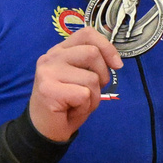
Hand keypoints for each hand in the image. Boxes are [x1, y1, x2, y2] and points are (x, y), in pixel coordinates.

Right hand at [28, 27, 122, 142]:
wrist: (45, 128)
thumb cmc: (68, 103)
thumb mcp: (83, 77)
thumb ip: (92, 63)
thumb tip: (116, 61)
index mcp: (60, 50)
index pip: (87, 34)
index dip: (107, 47)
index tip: (117, 65)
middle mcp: (51, 56)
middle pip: (92, 53)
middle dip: (103, 75)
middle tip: (92, 90)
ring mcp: (47, 72)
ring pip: (91, 78)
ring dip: (94, 96)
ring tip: (79, 102)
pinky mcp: (48, 89)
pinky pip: (84, 95)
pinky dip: (85, 106)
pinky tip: (72, 109)